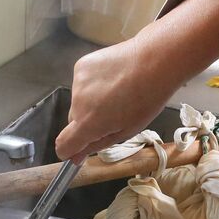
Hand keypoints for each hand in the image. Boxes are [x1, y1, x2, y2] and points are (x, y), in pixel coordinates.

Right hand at [52, 38, 173, 164]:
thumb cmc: (147, 99)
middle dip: (88, 124)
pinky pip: (82, 84)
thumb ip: (97, 145)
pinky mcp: (81, 66)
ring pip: (79, 102)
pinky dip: (92, 85)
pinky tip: (112, 79)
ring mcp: (77, 82)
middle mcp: (77, 103)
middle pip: (74, 121)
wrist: (154, 61)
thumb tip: (75, 157)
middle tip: (114, 115)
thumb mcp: (126, 131)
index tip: (77, 151)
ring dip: (91, 102)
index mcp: (89, 123)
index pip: (63, 144)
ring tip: (116, 93)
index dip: (69, 151)